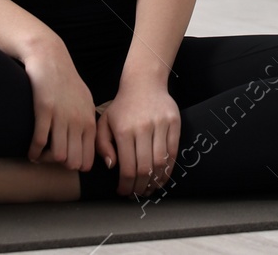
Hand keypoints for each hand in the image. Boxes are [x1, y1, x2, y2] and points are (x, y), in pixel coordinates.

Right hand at [18, 38, 96, 172]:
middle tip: (51, 161)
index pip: (88, 159)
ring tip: (40, 157)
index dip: (76, 166)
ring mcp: (62, 116)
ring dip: (46, 160)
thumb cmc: (66, 81)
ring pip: (58, 156)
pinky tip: (30, 152)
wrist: (50, 57)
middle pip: (73, 162)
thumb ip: (87, 124)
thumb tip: (87, 147)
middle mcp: (78, 121)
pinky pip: (39, 141)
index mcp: (89, 121)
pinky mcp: (44, 110)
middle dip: (61, 166)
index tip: (65, 163)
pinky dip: (33, 151)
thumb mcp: (85, 102)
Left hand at [95, 78, 181, 197]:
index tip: (123, 192)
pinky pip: (173, 152)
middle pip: (145, 168)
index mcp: (123, 131)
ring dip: (155, 181)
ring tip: (149, 189)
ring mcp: (160, 125)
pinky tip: (161, 177)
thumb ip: (102, 146)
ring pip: (160, 163)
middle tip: (136, 194)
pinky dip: (168, 169)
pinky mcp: (174, 123)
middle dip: (140, 187)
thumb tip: (112, 166)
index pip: (127, 167)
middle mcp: (143, 128)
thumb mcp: (104, 123)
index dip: (126, 185)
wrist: (143, 83)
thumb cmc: (122, 106)